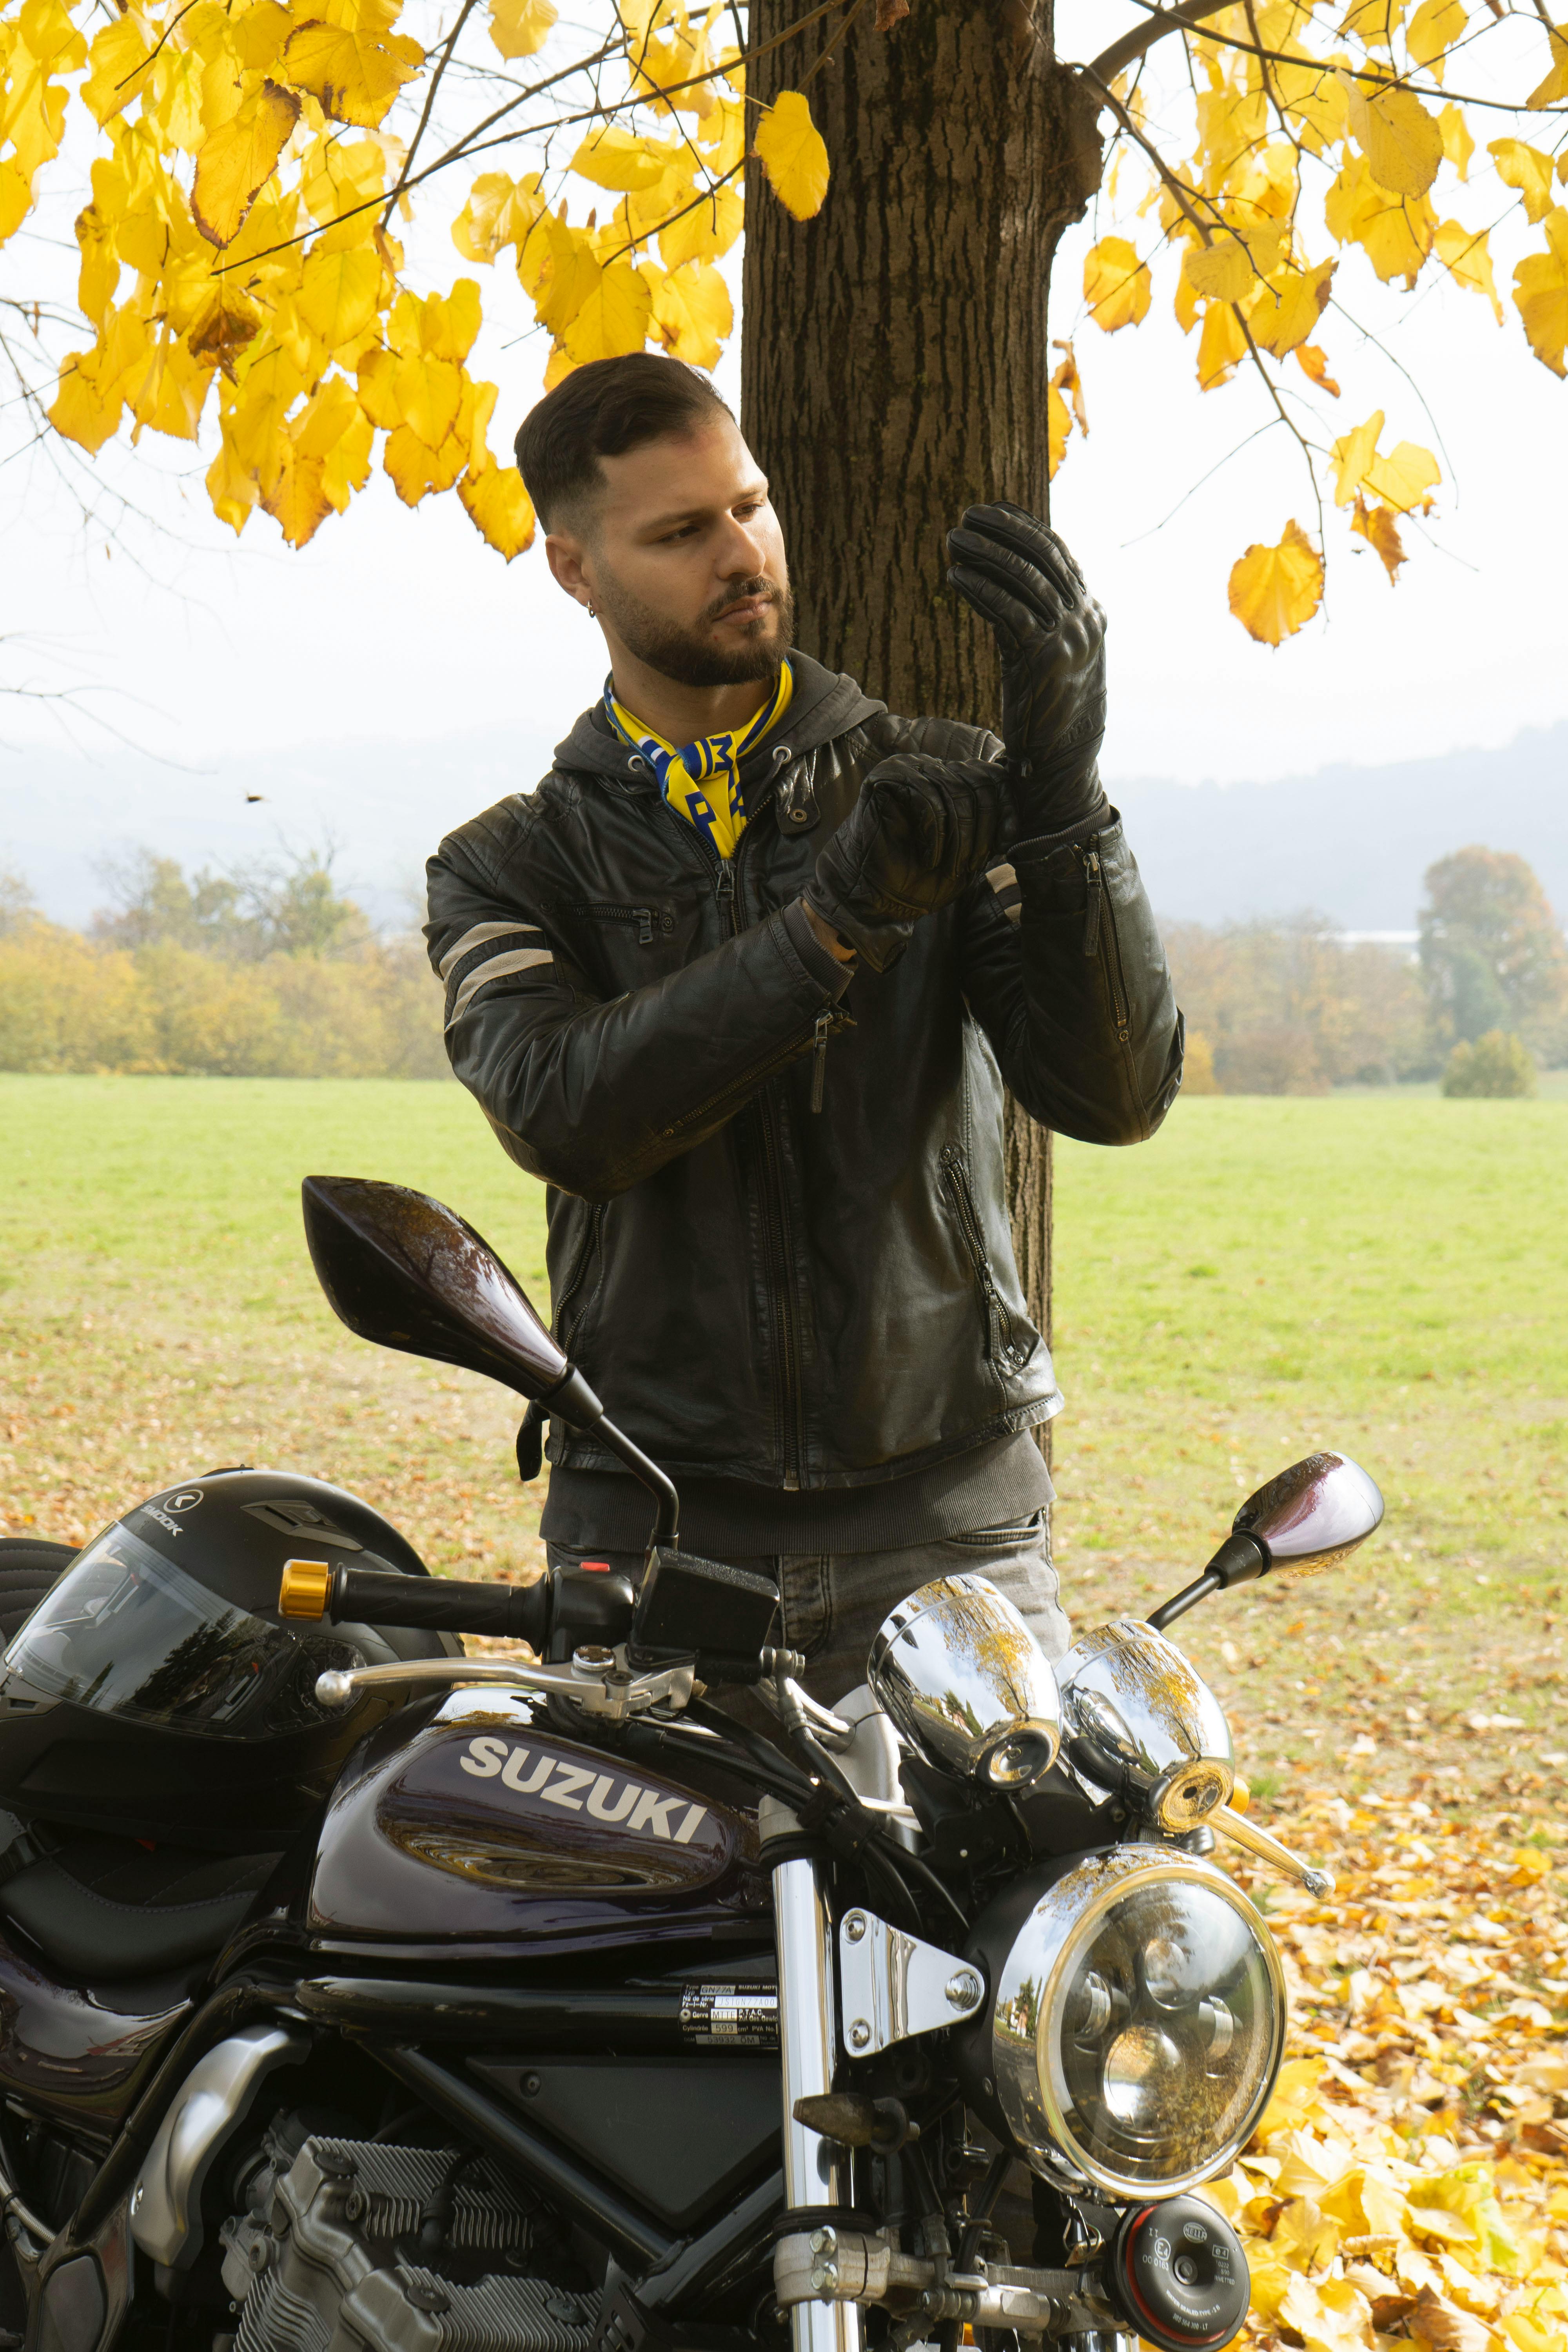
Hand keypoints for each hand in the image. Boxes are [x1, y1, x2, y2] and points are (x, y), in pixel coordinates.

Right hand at [803, 754, 1006, 972]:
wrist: (875, 897)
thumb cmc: (921, 877)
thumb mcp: (970, 853)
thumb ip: (992, 829)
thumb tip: (1020, 813)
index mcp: (952, 780)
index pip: (992, 778)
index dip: (1006, 809)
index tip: (1007, 842)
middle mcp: (932, 768)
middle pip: (977, 784)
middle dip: (982, 831)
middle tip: (971, 865)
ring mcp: (908, 768)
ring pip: (955, 792)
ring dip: (959, 839)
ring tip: (950, 867)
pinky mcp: (885, 778)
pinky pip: (928, 798)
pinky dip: (935, 835)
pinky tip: (929, 857)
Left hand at [946, 502, 1108, 842]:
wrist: (1062, 763)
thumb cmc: (1052, 714)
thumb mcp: (1057, 658)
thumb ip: (1045, 621)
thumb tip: (1011, 587)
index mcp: (1092, 614)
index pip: (1058, 554)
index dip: (1022, 526)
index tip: (990, 511)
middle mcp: (1085, 620)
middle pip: (1041, 557)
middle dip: (1001, 531)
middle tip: (966, 518)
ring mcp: (1068, 637)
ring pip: (1022, 578)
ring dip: (984, 554)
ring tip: (952, 541)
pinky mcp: (1044, 658)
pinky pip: (1007, 611)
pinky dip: (979, 589)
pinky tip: (956, 578)